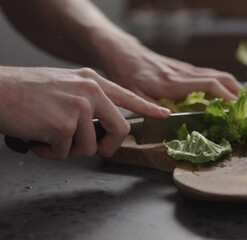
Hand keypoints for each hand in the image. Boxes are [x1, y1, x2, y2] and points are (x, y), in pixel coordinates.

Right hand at [0, 66, 169, 159]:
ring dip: (69, 150)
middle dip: (108, 146)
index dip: (147, 108)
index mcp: (92, 81)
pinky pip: (66, 154)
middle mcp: (90, 92)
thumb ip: (88, 100)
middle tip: (95, 149)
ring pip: (90, 147)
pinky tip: (39, 140)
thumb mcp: (66, 85)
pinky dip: (51, 153)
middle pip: (120, 129)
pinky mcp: (65, 125)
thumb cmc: (25, 91)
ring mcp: (79, 108)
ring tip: (50, 137)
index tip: (163, 115)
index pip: (128, 95)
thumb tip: (101, 125)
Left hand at [97, 37, 242, 102]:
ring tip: (244, 104)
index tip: (238, 109)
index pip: (209, 84)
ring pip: (219, 74)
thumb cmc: (128, 75)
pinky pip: (211, 75)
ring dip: (235, 88)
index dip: (226, 96)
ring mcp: (187, 70)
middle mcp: (185, 73)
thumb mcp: (133, 94)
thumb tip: (168, 118)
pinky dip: (225, 84)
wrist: (125, 53)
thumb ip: (149, 106)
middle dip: (238, 93)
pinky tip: (228, 95)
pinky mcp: (187, 69)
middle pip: (221, 77)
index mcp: (173, 82)